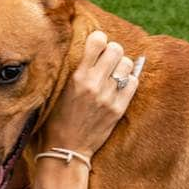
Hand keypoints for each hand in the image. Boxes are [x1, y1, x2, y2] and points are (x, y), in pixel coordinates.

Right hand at [41, 31, 140, 158]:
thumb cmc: (56, 118)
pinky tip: (118, 88)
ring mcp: (108, 97)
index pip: (98, 40)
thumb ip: (71, 69)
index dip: (99, 40)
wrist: (65, 149)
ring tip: (112, 75)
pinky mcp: (118, 109)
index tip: (96, 47)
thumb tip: (88, 48)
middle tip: (105, 62)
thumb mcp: (57, 89)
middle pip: (116, 49)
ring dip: (120, 67)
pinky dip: (128, 82)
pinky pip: (133, 83)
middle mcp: (94, 84)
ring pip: (127, 64)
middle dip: (111, 52)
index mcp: (77, 76)